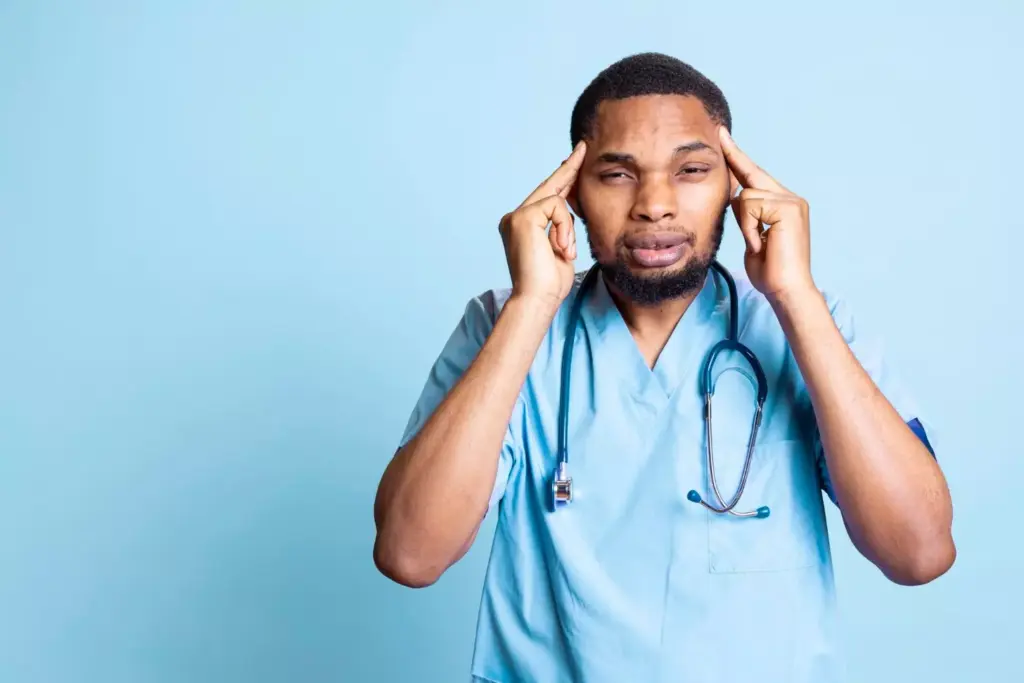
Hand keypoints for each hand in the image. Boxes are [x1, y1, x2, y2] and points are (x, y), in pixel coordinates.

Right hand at [498, 141, 586, 309]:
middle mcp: (514, 218)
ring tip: (565, 251)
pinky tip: (561, 248)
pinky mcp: (523, 218)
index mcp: (522, 225)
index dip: (563, 177)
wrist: (537, 299)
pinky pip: (556, 208)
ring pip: (556, 200)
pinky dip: (565, 228)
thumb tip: (570, 207)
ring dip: (568, 227)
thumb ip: (562, 226)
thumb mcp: (561, 248)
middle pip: (549, 186)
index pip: (547, 195)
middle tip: (584, 148)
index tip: (576, 158)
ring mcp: (516, 217)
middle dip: (569, 168)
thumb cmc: (549, 283)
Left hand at [719, 127, 814, 299]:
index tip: (723, 135)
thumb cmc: (769, 271)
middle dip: (734, 159)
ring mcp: (791, 201)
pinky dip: (749, 227)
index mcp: (783, 204)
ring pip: (746, 195)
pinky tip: (761, 243)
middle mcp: (790, 198)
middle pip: (750, 176)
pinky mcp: (788, 207)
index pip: (755, 176)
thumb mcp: (753, 237)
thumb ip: (747, 215)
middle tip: (720, 134)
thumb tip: (736, 196)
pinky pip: (751, 205)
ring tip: (758, 243)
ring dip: (744, 223)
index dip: (737, 157)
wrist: (786, 290)